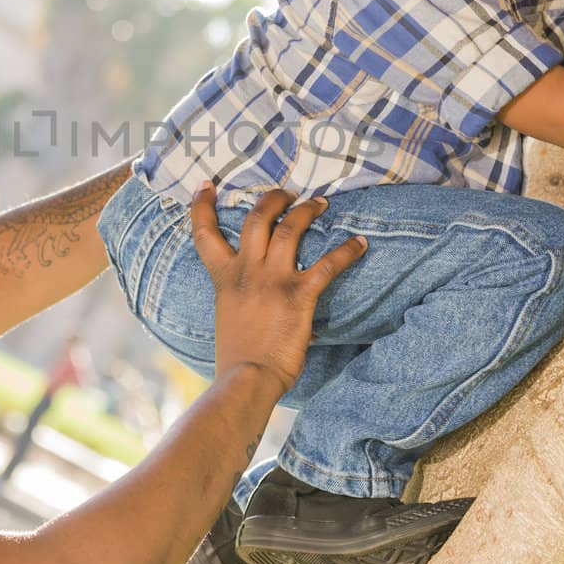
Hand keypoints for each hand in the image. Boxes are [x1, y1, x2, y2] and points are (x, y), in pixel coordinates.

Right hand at [189, 185, 366, 396]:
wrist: (246, 378)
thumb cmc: (237, 358)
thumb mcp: (228, 318)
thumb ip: (240, 300)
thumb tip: (259, 300)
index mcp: (225, 278)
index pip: (205, 234)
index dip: (202, 206)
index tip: (206, 185)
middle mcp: (247, 271)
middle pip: (258, 218)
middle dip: (274, 199)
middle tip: (287, 193)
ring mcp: (273, 280)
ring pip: (291, 229)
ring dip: (307, 211)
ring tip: (320, 203)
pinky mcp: (299, 295)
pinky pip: (328, 264)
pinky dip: (347, 251)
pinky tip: (360, 243)